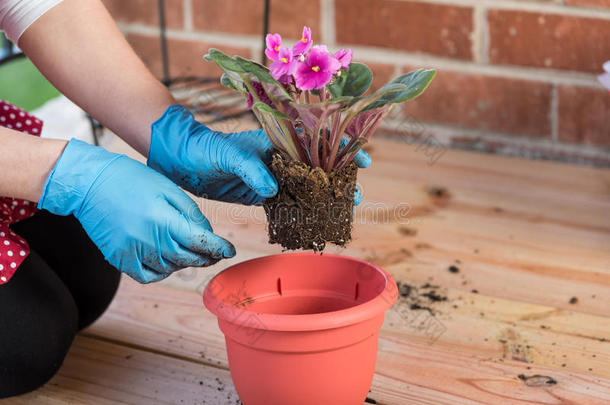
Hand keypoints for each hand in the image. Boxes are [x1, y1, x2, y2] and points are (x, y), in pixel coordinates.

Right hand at [38, 139, 234, 282]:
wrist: (89, 183)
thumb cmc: (132, 179)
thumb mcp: (168, 189)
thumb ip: (191, 214)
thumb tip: (207, 235)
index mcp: (163, 219)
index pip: (200, 242)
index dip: (219, 248)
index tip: (230, 251)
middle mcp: (148, 240)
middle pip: (188, 259)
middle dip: (206, 257)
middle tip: (214, 253)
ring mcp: (132, 253)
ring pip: (171, 268)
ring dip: (185, 262)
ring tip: (189, 251)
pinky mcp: (119, 259)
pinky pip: (148, 276)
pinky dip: (163, 271)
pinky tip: (167, 260)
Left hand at [147, 105, 371, 205]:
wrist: (183, 161)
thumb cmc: (207, 149)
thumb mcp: (229, 155)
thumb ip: (252, 169)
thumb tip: (272, 188)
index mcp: (278, 139)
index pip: (318, 139)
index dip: (342, 148)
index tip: (361, 160)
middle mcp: (281, 157)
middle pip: (318, 167)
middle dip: (339, 180)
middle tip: (355, 197)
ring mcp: (273, 176)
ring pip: (305, 187)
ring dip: (322, 200)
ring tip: (340, 213)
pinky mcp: (261, 194)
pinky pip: (285, 204)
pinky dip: (298, 214)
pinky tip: (310, 224)